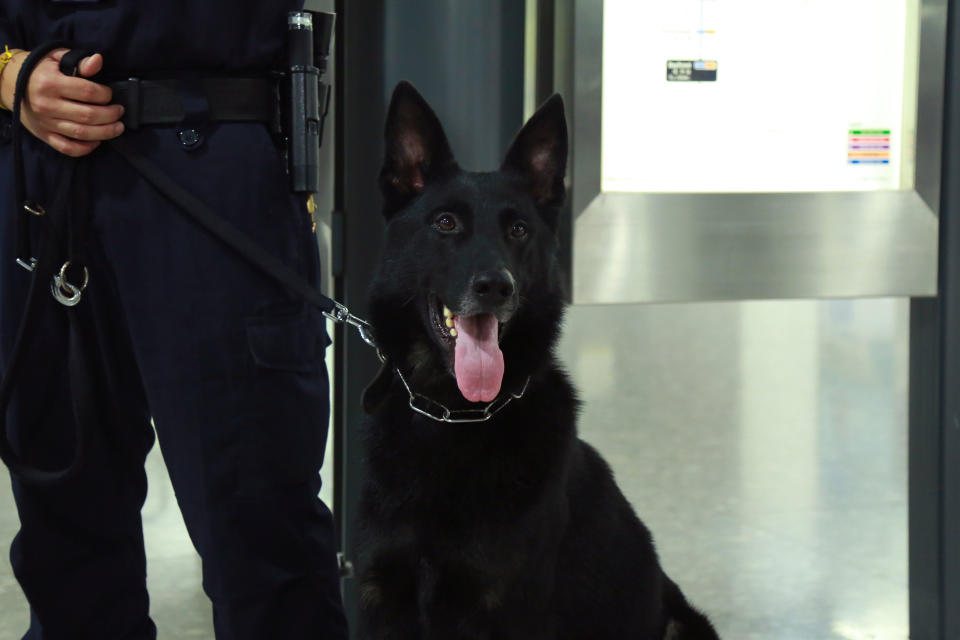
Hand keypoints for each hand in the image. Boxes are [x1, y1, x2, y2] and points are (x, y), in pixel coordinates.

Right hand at [0, 49, 124, 156]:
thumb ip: (78, 60)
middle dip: (111, 115)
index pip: (87, 92)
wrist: (8, 83)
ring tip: (118, 127)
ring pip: (82, 133)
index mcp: (51, 83)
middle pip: (88, 115)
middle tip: (120, 112)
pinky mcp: (44, 135)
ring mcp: (46, 122)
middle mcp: (47, 105)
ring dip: (105, 133)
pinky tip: (97, 141)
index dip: (105, 94)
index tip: (110, 94)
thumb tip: (98, 61)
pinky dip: (85, 148)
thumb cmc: (38, 69)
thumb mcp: (56, 57)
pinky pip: (68, 148)